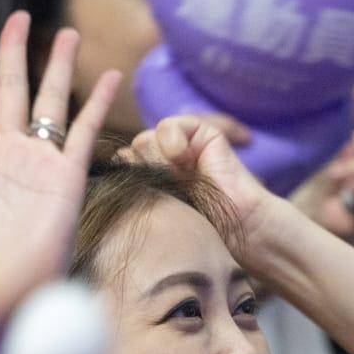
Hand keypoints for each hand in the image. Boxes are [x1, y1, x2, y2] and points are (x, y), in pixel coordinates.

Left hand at [0, 14, 122, 283]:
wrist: (7, 302)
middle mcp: (4, 156)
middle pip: (7, 90)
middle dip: (12, 52)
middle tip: (19, 17)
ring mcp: (38, 166)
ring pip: (48, 104)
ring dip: (56, 67)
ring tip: (67, 32)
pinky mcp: (69, 181)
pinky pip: (84, 134)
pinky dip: (96, 105)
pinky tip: (108, 76)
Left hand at [123, 115, 282, 254]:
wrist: (237, 224)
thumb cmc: (199, 227)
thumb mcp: (157, 210)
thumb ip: (134, 184)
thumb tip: (116, 158)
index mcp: (151, 180)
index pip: (121, 167)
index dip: (132, 181)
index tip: (157, 201)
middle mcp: (162, 160)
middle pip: (130, 154)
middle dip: (148, 174)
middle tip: (175, 192)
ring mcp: (179, 144)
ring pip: (144, 141)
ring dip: (162, 163)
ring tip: (185, 180)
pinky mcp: (198, 131)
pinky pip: (167, 126)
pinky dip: (173, 142)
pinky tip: (186, 160)